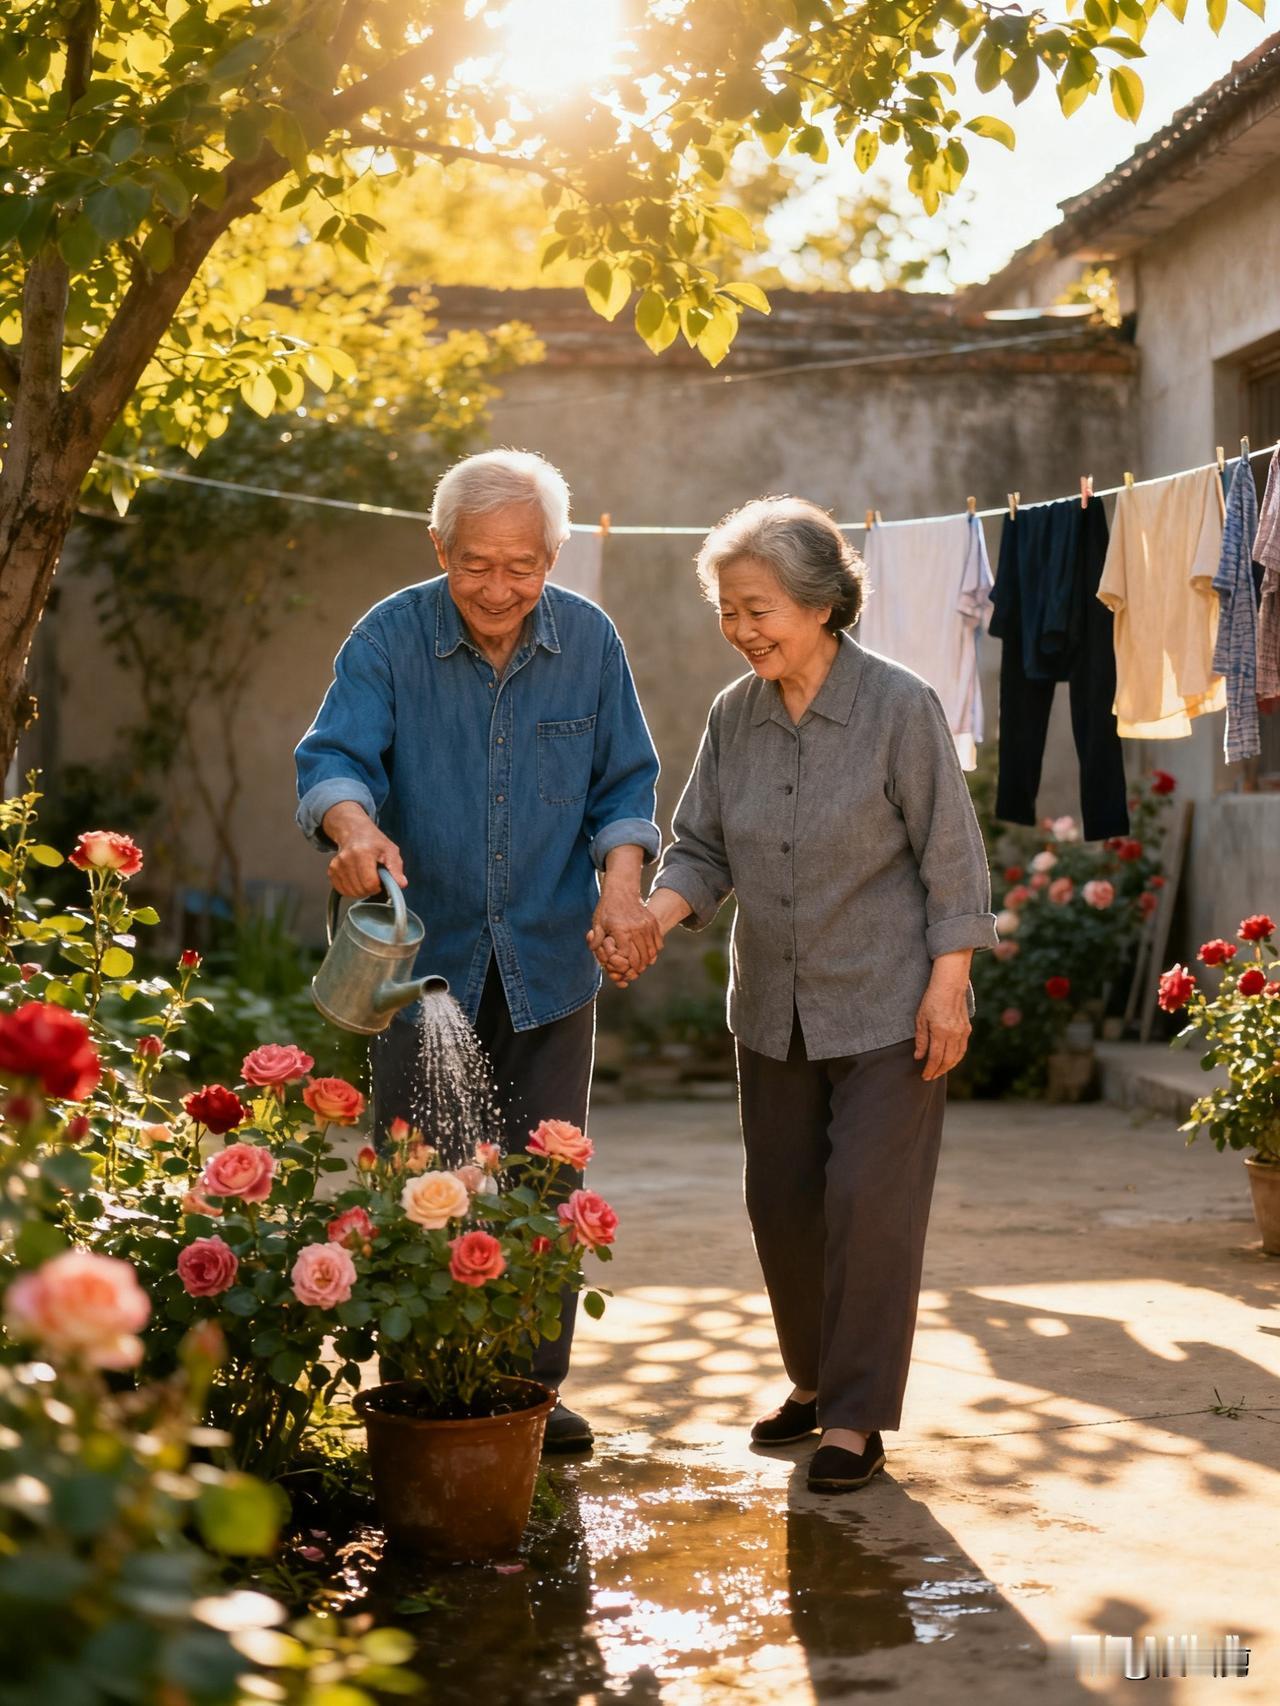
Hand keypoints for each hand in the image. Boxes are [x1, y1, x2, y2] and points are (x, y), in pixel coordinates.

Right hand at [322, 802, 406, 897]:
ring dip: (361, 891)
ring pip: (350, 892)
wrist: (354, 831)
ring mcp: (337, 865)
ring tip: (366, 879)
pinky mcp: (332, 870)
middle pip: (360, 889)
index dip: (378, 887)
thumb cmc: (374, 842)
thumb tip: (402, 884)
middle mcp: (347, 859)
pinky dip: (351, 890)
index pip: (370, 883)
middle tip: (375, 880)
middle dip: (370, 890)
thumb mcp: (390, 851)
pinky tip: (357, 881)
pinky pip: (342, 890)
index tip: (381, 882)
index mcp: (363, 853)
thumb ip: (396, 868)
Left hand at [586, 891, 661, 984]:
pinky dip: (654, 952)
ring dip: (647, 962)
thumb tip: (594, 950)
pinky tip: (648, 955)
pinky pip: (658, 943)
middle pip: (640, 957)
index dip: (624, 964)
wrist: (621, 891)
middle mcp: (636, 929)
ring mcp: (647, 926)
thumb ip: (596, 939)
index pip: (626, 956)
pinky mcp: (653, 923)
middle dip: (637, 968)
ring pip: (651, 952)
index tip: (621, 966)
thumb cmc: (607, 908)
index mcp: (621, 930)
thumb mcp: (597, 923)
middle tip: (633, 972)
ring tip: (641, 966)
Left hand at [913, 959, 972, 1081]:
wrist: (950, 986)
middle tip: (930, 1077)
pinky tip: (950, 1061)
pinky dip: (956, 1058)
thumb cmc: (932, 1000)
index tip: (924, 1076)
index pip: (935, 1058)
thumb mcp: (921, 1019)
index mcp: (940, 1031)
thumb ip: (921, 1039)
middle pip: (947, 1061)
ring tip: (939, 1071)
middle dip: (938, 1071)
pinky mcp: (967, 1029)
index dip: (930, 1069)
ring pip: (957, 1057)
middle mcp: (954, 1034)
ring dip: (948, 1067)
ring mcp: (962, 1032)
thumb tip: (919, 1057)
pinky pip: (962, 1049)